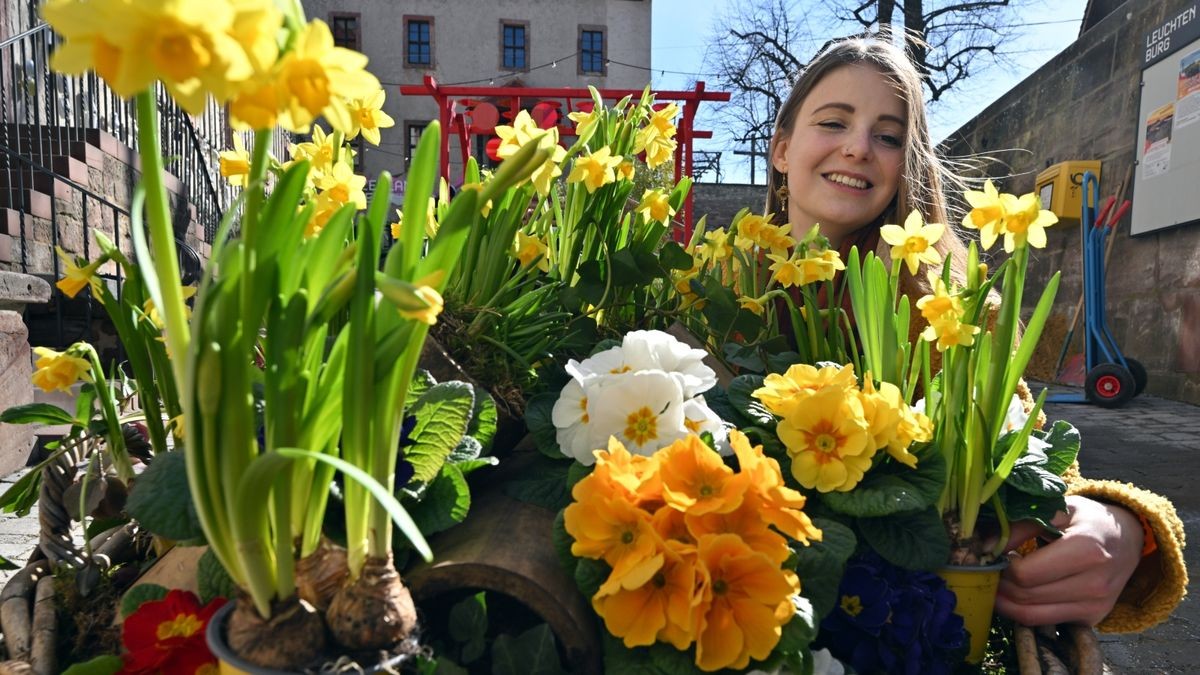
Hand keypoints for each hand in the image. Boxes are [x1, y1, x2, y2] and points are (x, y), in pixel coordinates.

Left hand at [995, 495, 1144, 626]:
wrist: (1127, 539)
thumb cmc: (1087, 520)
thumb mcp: (1056, 509)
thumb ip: (1020, 526)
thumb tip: (984, 545)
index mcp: (1087, 550)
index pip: (1025, 574)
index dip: (1000, 567)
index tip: (992, 555)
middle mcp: (1095, 583)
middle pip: (1025, 597)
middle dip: (998, 585)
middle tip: (988, 569)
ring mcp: (1096, 605)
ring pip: (1031, 616)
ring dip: (1005, 602)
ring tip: (998, 581)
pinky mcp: (1092, 619)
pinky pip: (1045, 622)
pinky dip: (1023, 611)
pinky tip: (1016, 593)